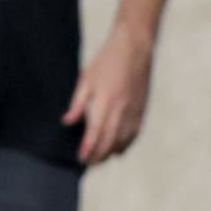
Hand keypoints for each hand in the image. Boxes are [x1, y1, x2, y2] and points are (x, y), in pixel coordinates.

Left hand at [62, 27, 153, 165]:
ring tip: (100, 158)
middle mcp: (121, 109)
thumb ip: (77, 103)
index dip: (88, 149)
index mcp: (105, 102)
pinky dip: (127, 143)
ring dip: (112, 152)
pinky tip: (119, 148)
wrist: (135, 46)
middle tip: (88, 163)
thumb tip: (67, 122)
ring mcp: (134, 109)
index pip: (95, 133)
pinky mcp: (142, 107)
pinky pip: (135, 132)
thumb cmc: (107, 61)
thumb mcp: (86, 80)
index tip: (80, 159)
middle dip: (99, 155)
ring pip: (124, 139)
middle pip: (110, 141)